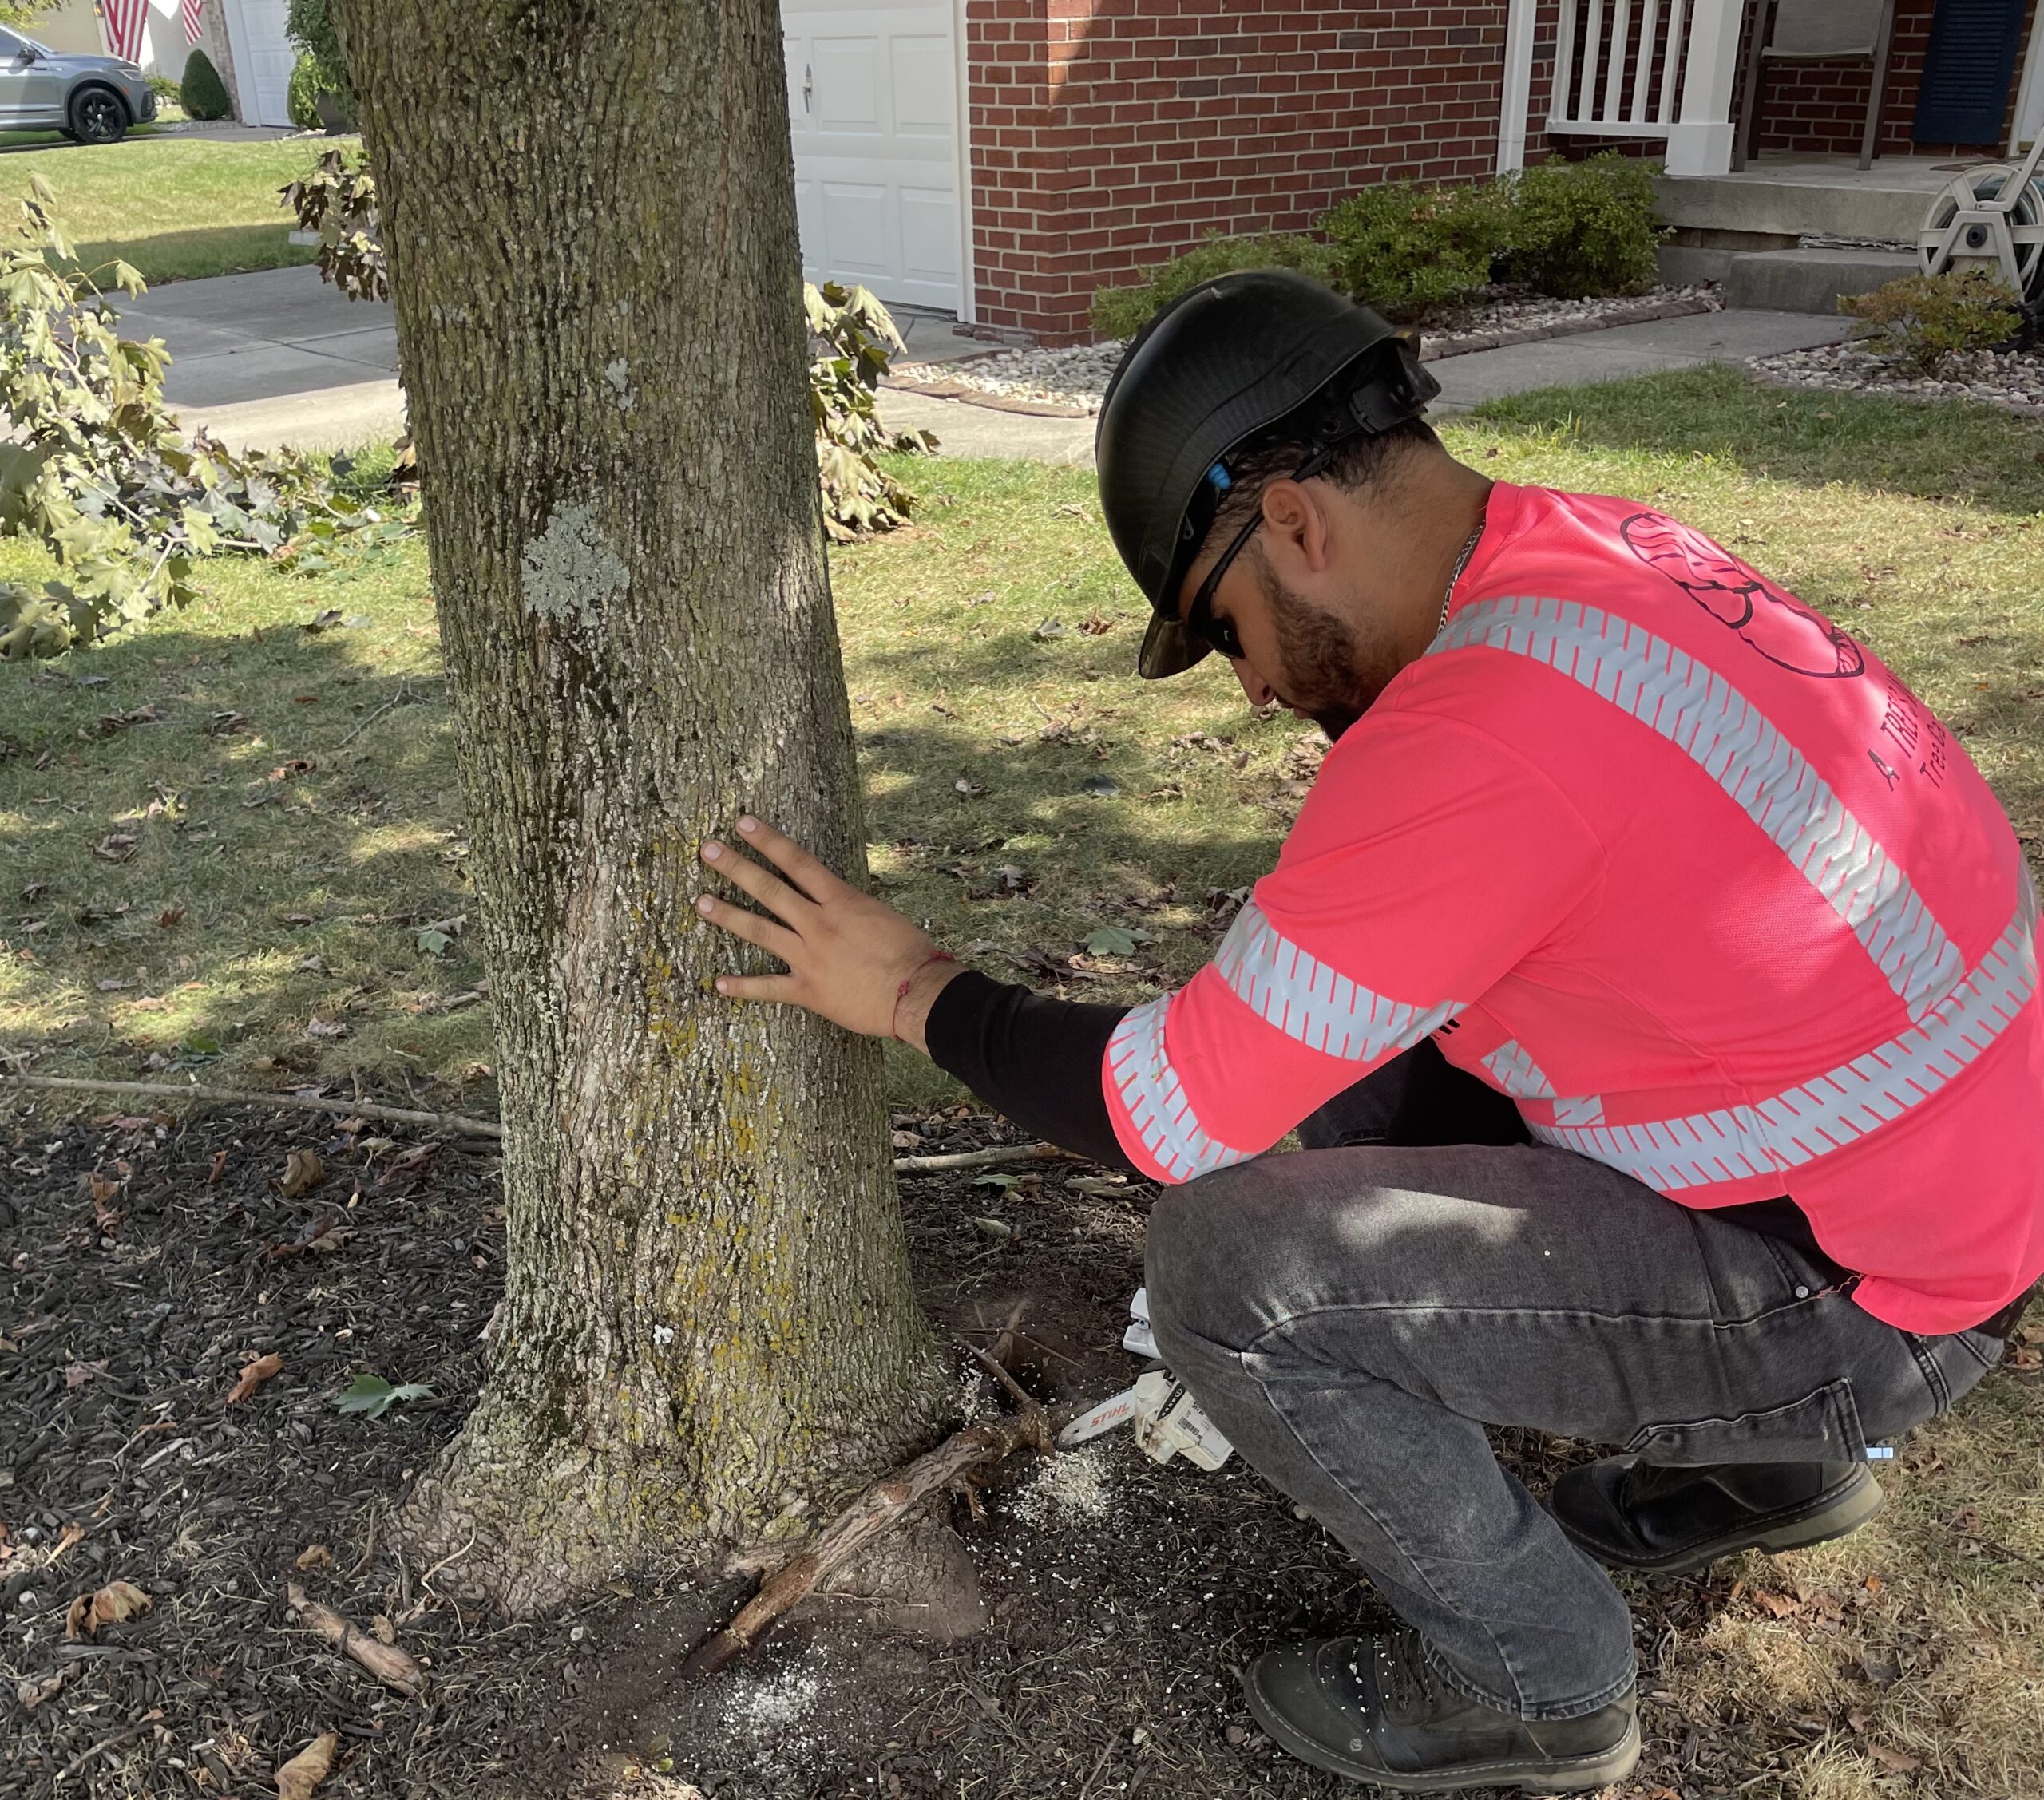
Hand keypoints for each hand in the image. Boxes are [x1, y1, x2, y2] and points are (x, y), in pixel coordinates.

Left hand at [695, 816, 957, 1042]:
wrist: (918, 992)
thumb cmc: (910, 951)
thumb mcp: (881, 914)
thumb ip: (850, 906)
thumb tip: (833, 899)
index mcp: (841, 901)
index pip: (798, 862)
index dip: (769, 840)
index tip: (744, 823)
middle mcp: (819, 924)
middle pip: (770, 889)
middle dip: (737, 867)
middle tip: (708, 851)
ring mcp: (810, 957)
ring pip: (761, 931)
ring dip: (729, 915)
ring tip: (701, 902)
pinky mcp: (809, 990)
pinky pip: (769, 988)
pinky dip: (743, 987)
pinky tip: (718, 984)